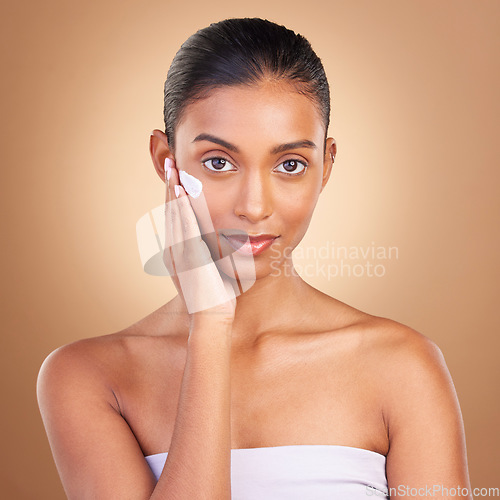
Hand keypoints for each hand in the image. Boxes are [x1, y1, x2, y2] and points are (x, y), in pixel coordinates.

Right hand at [163, 158, 236, 322]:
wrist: (214, 317)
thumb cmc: (218, 297)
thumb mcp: (214, 270)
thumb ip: (213, 253)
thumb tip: (227, 239)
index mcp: (180, 251)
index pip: (176, 216)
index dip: (174, 195)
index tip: (176, 175)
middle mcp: (175, 249)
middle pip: (170, 210)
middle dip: (169, 185)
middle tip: (169, 161)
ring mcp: (179, 251)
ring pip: (173, 214)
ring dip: (171, 189)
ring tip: (171, 167)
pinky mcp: (187, 254)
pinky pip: (182, 225)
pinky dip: (179, 206)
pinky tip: (180, 189)